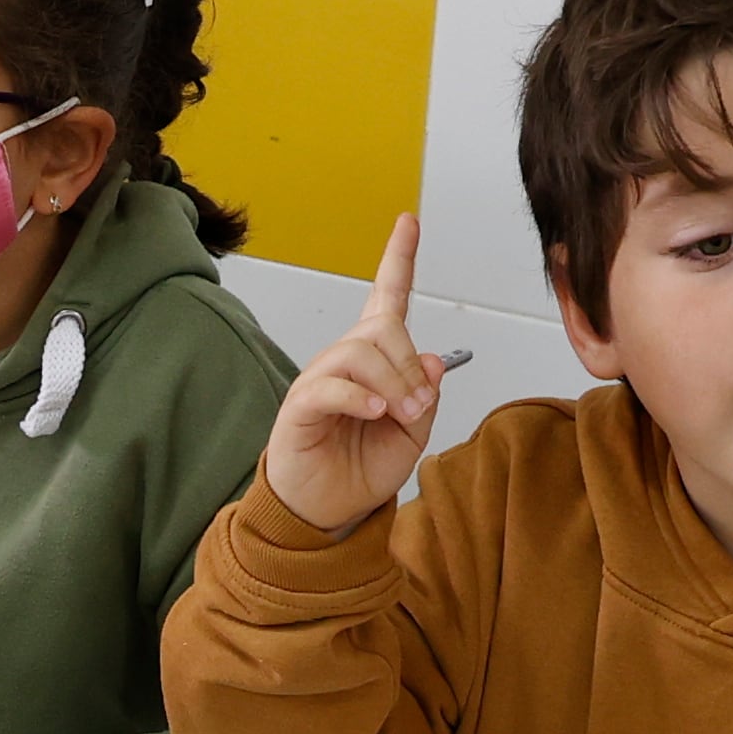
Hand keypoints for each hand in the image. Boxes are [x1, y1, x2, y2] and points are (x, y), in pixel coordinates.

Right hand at [260, 211, 452, 537]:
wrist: (328, 511)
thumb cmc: (362, 468)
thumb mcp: (412, 434)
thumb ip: (425, 396)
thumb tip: (432, 361)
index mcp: (374, 360)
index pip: (387, 297)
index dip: (398, 258)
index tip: (410, 222)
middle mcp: (344, 360)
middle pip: (382, 328)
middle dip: (409, 364)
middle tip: (419, 406)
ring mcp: (320, 379)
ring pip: (359, 352)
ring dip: (392, 382)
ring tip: (400, 415)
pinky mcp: (301, 405)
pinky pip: (331, 385)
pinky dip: (360, 396)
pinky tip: (375, 412)